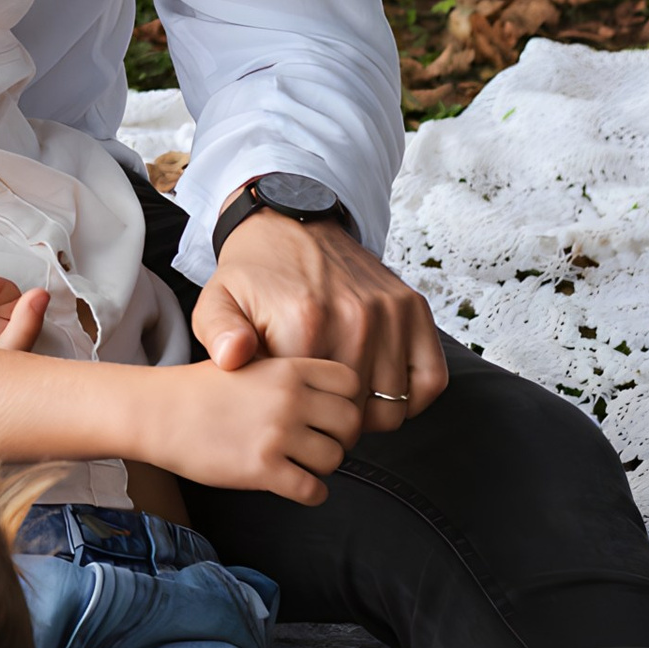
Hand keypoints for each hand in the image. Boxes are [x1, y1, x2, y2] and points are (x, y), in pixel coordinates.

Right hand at [126, 351, 363, 503]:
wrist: (157, 412)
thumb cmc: (199, 390)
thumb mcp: (249, 363)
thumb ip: (290, 377)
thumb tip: (327, 400)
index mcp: (288, 368)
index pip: (351, 382)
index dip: (346, 400)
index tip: (329, 413)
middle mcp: (289, 398)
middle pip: (350, 422)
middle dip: (340, 437)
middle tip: (320, 443)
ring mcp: (277, 434)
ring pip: (335, 459)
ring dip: (323, 467)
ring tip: (301, 464)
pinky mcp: (262, 469)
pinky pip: (313, 490)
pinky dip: (311, 493)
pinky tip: (294, 486)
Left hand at [192, 214, 448, 434]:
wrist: (290, 224)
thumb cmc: (253, 276)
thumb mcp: (217, 301)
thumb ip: (217, 333)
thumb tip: (232, 358)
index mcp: (304, 323)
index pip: (317, 412)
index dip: (304, 423)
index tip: (291, 411)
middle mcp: (355, 318)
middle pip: (358, 416)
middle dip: (336, 422)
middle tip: (317, 406)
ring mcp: (389, 312)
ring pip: (395, 406)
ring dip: (372, 413)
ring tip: (344, 397)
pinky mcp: (412, 306)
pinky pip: (430, 380)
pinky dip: (412, 397)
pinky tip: (381, 389)